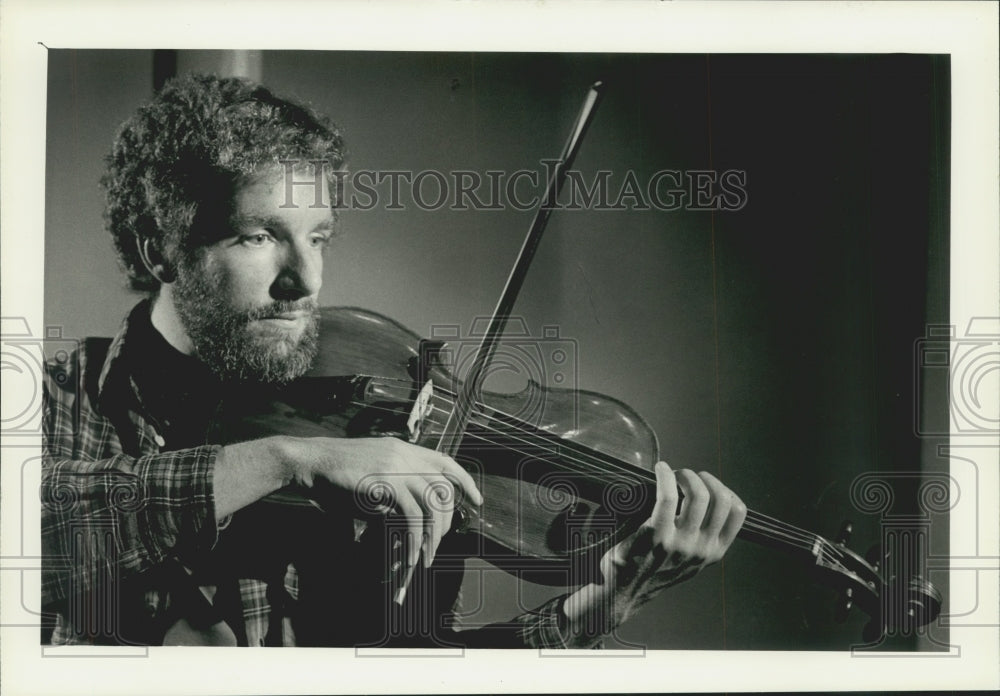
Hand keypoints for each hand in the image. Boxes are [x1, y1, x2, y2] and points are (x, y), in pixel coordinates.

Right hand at [280, 436, 482, 568]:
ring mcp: (396, 467)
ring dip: (434, 534)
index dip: (465, 481)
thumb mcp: (372, 474)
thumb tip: (410, 516)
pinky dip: (416, 537)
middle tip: (440, 542)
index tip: (476, 500)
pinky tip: (412, 552)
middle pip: (444, 487)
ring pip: (433, 502)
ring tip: (427, 556)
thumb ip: (394, 488)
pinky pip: (413, 515)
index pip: (446, 461)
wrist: (309, 461)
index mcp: (404, 449)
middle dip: (447, 519)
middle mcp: (405, 454)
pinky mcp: (386, 483)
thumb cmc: (335, 473)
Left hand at [564, 461, 745, 639]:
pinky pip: (668, 497)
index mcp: (714, 553)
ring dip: (686, 475)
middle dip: (703, 478)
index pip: (737, 512)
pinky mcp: (657, 537)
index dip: (724, 489)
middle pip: (719, 499)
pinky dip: (665, 476)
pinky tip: (660, 469)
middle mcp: (702, 550)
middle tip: (685, 476)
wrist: (622, 591)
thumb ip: (701, 536)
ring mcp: (681, 544)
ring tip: (673, 474)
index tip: (707, 484)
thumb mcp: (688, 559)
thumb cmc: (651, 567)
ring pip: (698, 495)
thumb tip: (702, 496)